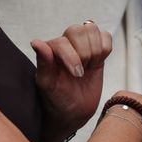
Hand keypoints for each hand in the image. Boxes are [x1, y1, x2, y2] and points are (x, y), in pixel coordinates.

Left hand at [31, 22, 112, 141]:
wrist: (74, 113)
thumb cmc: (57, 100)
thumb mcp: (48, 85)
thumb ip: (43, 63)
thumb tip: (36, 42)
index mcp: (50, 49)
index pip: (63, 41)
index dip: (72, 57)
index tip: (77, 75)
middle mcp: (65, 43)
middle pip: (78, 30)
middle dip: (84, 53)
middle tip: (81, 72)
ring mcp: (82, 45)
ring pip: (92, 29)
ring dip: (94, 51)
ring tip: (89, 67)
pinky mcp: (97, 50)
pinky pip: (106, 36)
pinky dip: (105, 49)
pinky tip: (98, 63)